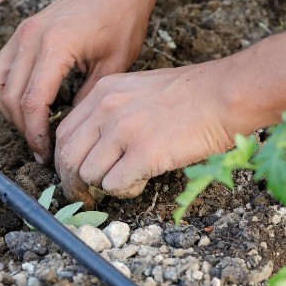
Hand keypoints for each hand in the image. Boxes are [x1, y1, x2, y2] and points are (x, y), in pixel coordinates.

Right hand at [0, 0, 153, 162]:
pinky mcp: (21, 32)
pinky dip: (6, 90)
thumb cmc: (122, 20)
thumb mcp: (114, 65)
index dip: (35, 133)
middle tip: (42, 146)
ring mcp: (22, 33)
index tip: (46, 152)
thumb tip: (69, 130)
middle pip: (10, 96)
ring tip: (33, 127)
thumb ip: (88, 99)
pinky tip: (28, 103)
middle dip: (23, 127)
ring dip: (9, 110)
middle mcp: (30, 38)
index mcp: (56, 45)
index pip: (32, 101)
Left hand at [54, 62, 234, 207]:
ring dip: (103, 186)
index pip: (64, 133)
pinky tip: (141, 182)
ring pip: (88, 174)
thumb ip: (110, 111)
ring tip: (127, 182)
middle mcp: (107, 110)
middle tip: (85, 196)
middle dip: (73, 183)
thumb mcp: (136, 89)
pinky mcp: (144, 153)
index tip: (74, 175)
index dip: (64, 160)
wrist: (222, 96)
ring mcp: (124, 131)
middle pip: (68, 156)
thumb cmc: (189, 95)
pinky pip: (114, 185)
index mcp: (103, 92)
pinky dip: (124, 191)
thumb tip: (93, 146)